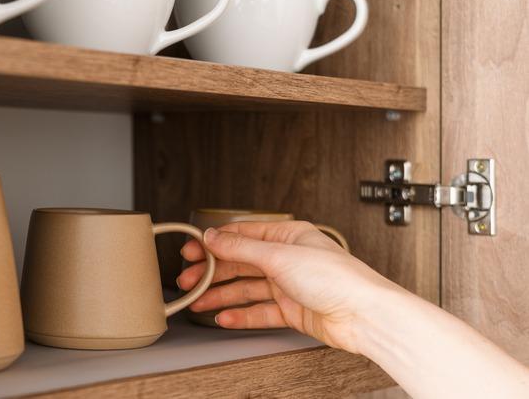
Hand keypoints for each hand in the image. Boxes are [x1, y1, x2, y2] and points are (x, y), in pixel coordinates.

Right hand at [177, 221, 404, 353]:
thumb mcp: (279, 256)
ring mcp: (290, 285)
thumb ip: (241, 248)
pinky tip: (225, 317)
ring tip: (200, 302)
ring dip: (222, 295)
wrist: (363, 315)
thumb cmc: (337, 279)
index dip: (214, 242)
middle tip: (189, 280)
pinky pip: (260, 311)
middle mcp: (288, 259)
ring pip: (247, 288)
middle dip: (213, 272)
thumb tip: (213, 237)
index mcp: (287, 236)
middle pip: (241, 263)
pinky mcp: (293, 311)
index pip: (242, 235)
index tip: (192, 250)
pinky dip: (241, 314)